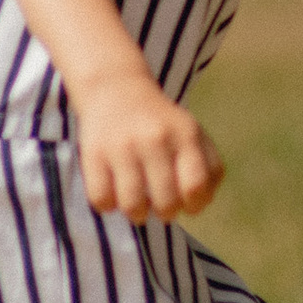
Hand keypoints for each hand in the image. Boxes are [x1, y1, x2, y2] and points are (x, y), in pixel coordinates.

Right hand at [75, 71, 221, 225]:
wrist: (115, 88)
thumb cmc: (160, 122)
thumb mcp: (192, 133)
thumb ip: (209, 167)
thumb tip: (201, 204)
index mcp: (185, 134)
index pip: (196, 186)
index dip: (194, 205)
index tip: (187, 204)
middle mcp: (154, 139)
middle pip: (166, 202)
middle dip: (165, 213)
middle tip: (159, 205)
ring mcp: (122, 146)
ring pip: (132, 205)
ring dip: (137, 214)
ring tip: (137, 205)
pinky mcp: (93, 153)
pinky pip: (101, 199)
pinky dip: (108, 205)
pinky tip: (113, 193)